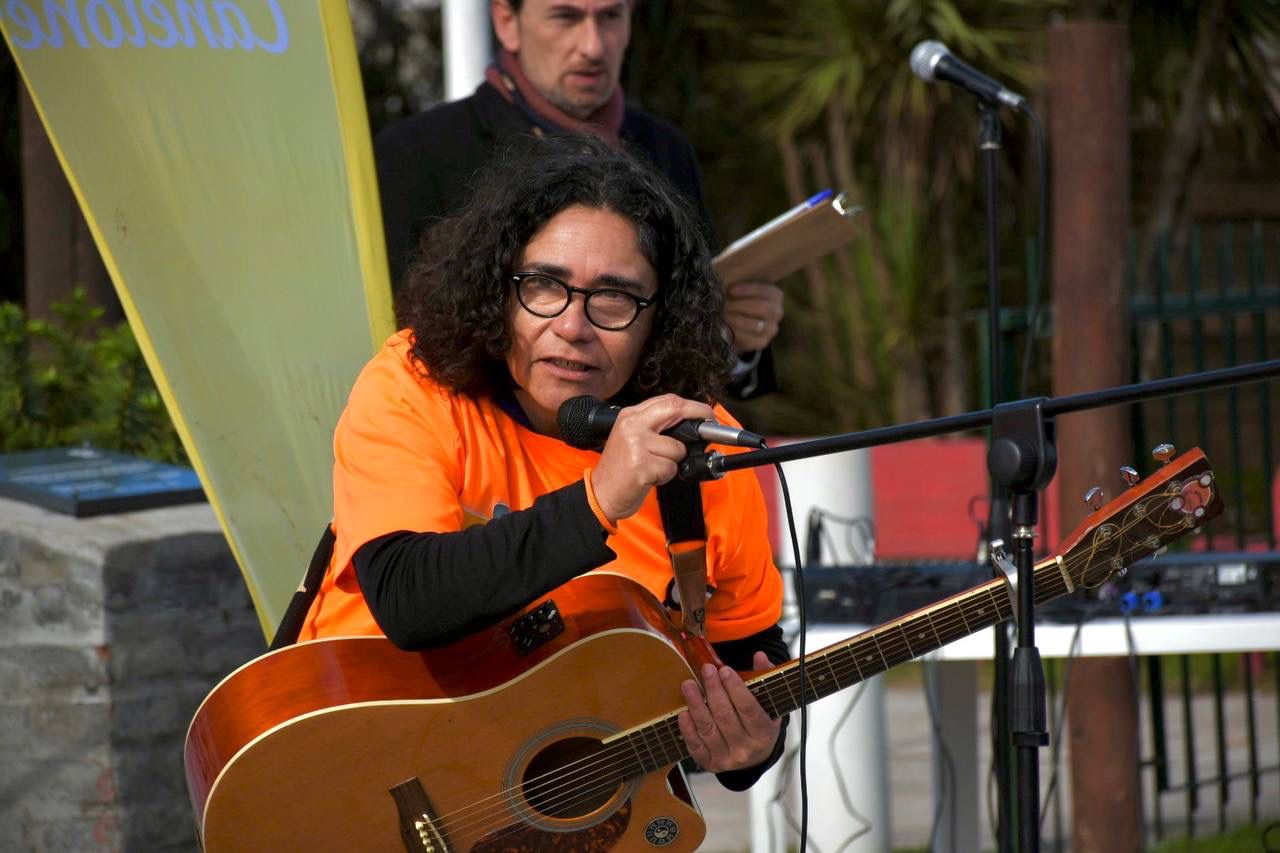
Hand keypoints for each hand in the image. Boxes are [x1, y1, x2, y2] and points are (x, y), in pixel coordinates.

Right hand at [590, 394, 715, 521]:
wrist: (600, 494)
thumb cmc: (620, 469)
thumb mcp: (632, 438)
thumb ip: (656, 427)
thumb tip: (690, 424)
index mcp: (630, 416)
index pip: (667, 400)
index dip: (692, 406)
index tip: (706, 413)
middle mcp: (632, 426)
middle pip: (674, 409)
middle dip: (698, 415)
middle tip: (710, 427)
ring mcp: (636, 445)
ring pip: (677, 447)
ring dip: (674, 462)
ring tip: (655, 466)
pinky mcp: (641, 466)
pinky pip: (671, 468)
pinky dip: (666, 476)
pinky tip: (651, 477)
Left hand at [677, 652, 780, 772]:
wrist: (753, 758)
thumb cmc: (760, 724)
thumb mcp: (769, 703)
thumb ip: (764, 677)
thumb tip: (759, 656)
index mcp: (764, 734)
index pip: (749, 709)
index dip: (735, 688)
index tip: (724, 670)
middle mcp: (746, 749)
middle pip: (726, 717)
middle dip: (714, 690)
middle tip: (706, 670)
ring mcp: (727, 758)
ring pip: (708, 729)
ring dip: (696, 705)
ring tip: (688, 684)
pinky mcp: (709, 763)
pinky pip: (696, 746)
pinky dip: (687, 729)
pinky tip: (683, 712)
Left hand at [724, 281, 783, 354]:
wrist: (733, 323)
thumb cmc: (735, 300)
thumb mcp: (738, 290)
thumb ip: (737, 287)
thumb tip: (727, 286)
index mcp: (775, 295)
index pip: (765, 291)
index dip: (749, 290)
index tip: (731, 290)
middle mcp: (777, 312)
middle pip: (763, 308)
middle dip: (740, 306)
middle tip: (723, 305)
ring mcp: (772, 329)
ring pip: (757, 325)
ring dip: (736, 320)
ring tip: (721, 315)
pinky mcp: (762, 342)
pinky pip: (750, 340)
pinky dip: (735, 333)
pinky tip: (724, 328)